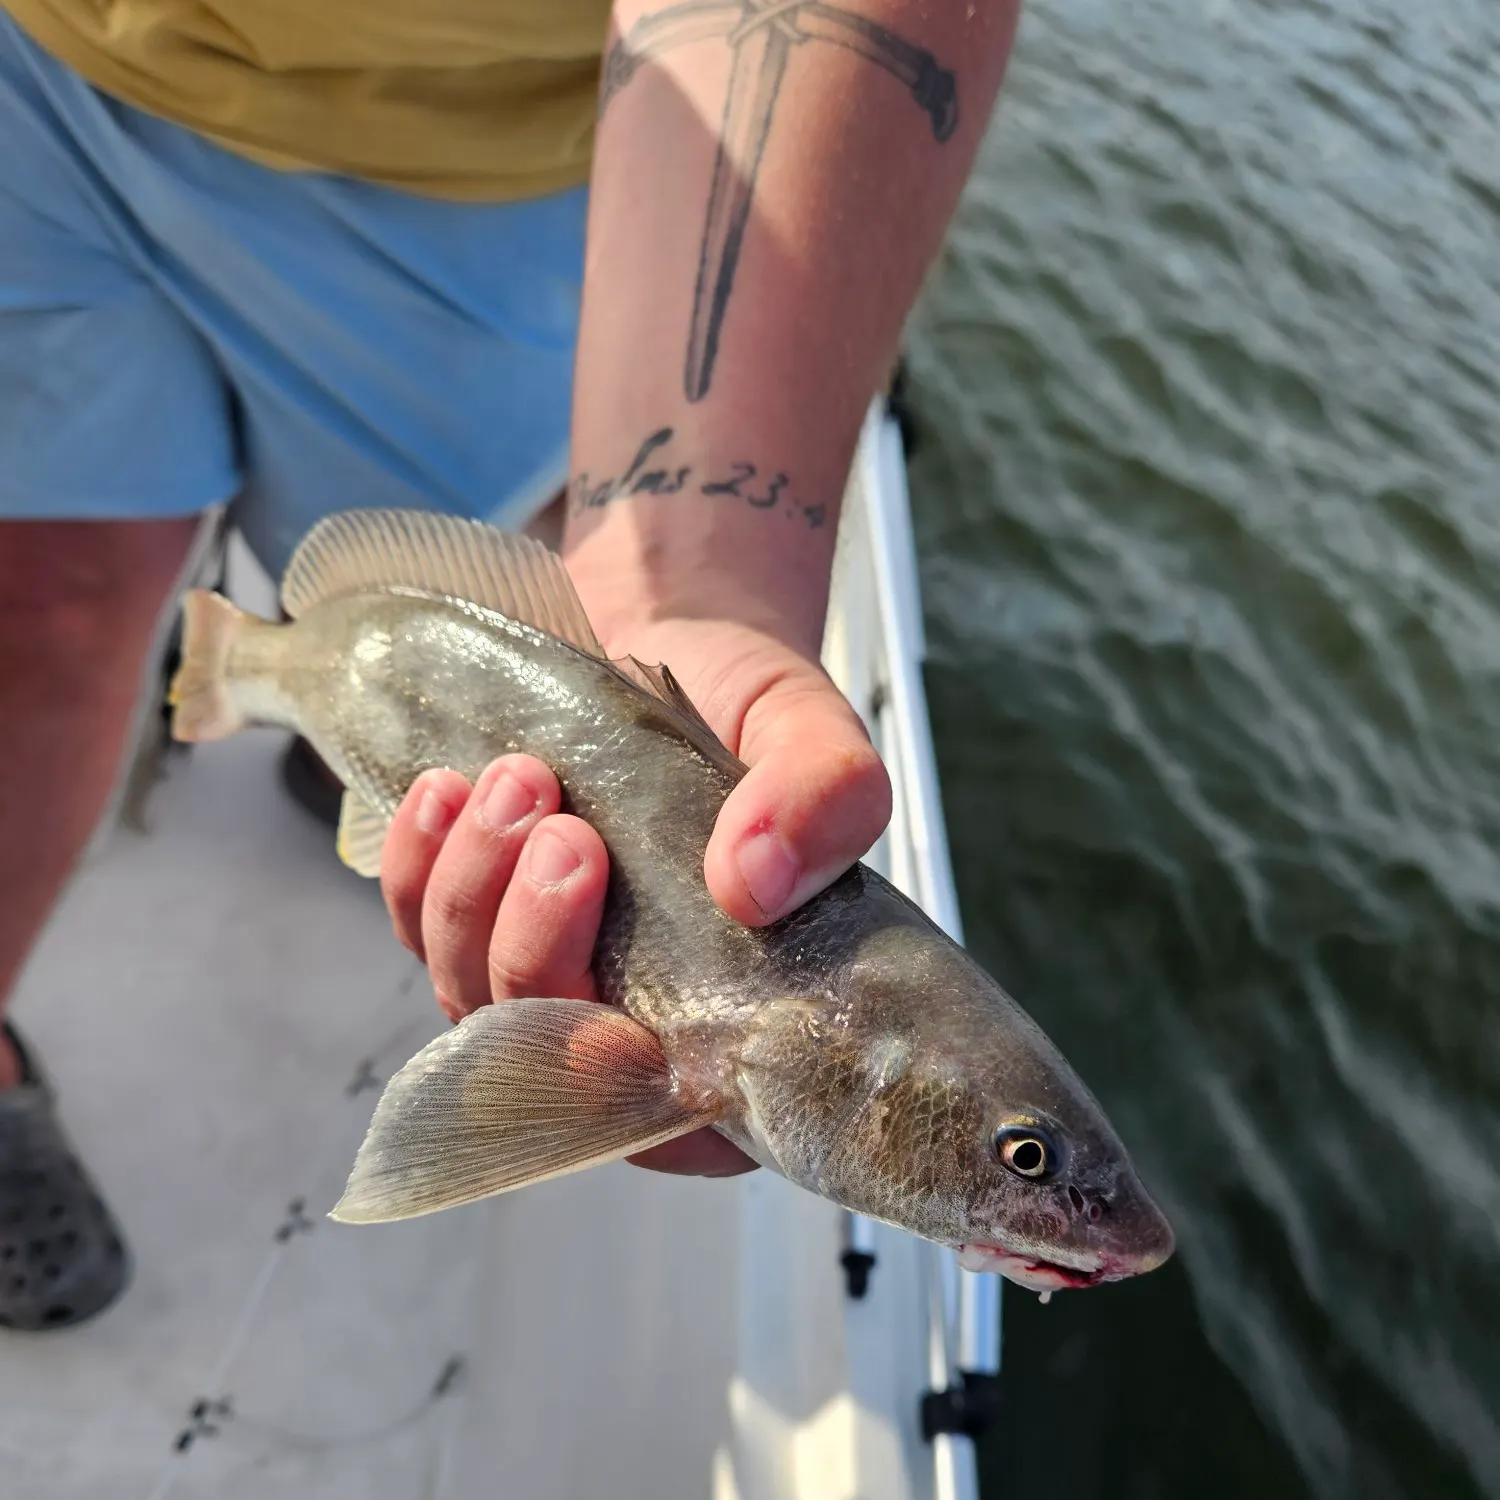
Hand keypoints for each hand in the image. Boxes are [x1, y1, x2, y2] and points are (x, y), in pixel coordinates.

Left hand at [377, 615, 891, 1177]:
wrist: (675, 642)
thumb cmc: (751, 708)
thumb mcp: (813, 731)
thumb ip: (826, 797)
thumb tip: (753, 884)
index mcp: (745, 1022)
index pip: (677, 1121)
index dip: (625, 1075)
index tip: (619, 968)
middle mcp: (641, 1025)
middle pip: (552, 1064)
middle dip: (539, 947)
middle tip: (566, 829)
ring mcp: (550, 981)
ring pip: (474, 1002)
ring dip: (477, 894)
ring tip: (521, 781)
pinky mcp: (480, 927)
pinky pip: (415, 933)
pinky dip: (417, 869)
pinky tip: (447, 792)